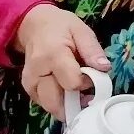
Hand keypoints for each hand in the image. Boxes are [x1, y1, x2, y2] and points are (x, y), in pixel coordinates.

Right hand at [16, 4, 106, 118]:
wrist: (35, 26)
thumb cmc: (60, 27)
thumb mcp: (81, 31)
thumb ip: (93, 50)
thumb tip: (105, 68)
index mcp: (52, 55)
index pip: (73, 83)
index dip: (86, 83)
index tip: (91, 74)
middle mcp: (37, 72)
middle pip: (58, 103)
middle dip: (76, 102)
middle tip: (86, 92)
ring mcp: (30, 83)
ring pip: (52, 107)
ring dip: (68, 106)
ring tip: (78, 92)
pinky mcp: (29, 90)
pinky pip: (46, 104)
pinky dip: (59, 103)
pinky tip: (66, 91)